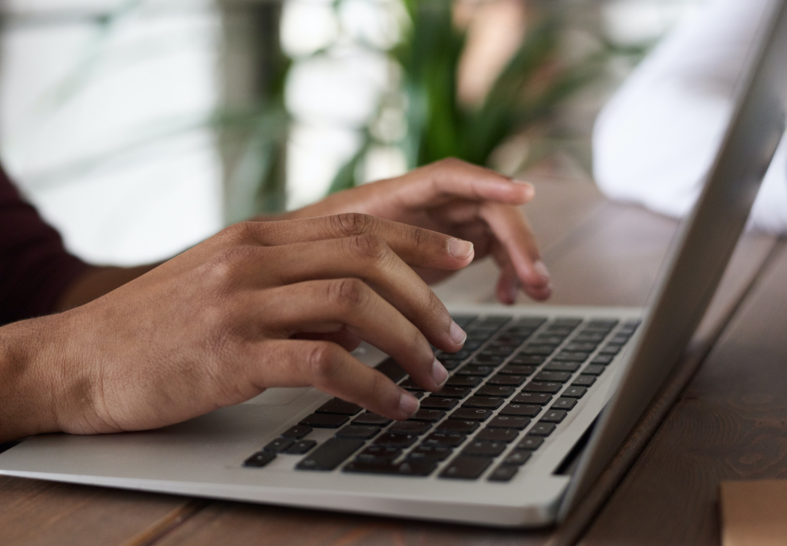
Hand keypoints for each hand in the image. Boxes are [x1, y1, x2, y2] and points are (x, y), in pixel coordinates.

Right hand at [43, 214, 474, 433]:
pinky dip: (372, 386)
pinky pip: (324, 364)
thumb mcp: (219, 285)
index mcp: (254, 236)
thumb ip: (285, 285)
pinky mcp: (230, 355)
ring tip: (433, 374)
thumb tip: (357, 314)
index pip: (357, 224)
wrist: (74, 360)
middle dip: (426, 297)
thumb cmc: (151, 329)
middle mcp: (252, 258)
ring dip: (408, 341)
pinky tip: (393, 406)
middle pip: (368, 256)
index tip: (460, 257)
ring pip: (355, 305)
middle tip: (454, 336)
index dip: (419, 238)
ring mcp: (239, 304)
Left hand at [287, 158, 551, 303]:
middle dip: (518, 239)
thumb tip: (374, 296)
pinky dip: (505, 272)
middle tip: (536, 278)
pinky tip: (509, 297)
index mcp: (395, 195)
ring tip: (536, 291)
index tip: (524, 193)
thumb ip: (352, 269)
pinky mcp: (449, 246)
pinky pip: (491, 251)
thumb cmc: (308, 256)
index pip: (450, 177)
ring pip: (496, 230)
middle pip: (487, 206)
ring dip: (521, 257)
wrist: (300, 264)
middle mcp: (425, 202)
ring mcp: (441, 222)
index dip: (488, 182)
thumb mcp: (325, 261)